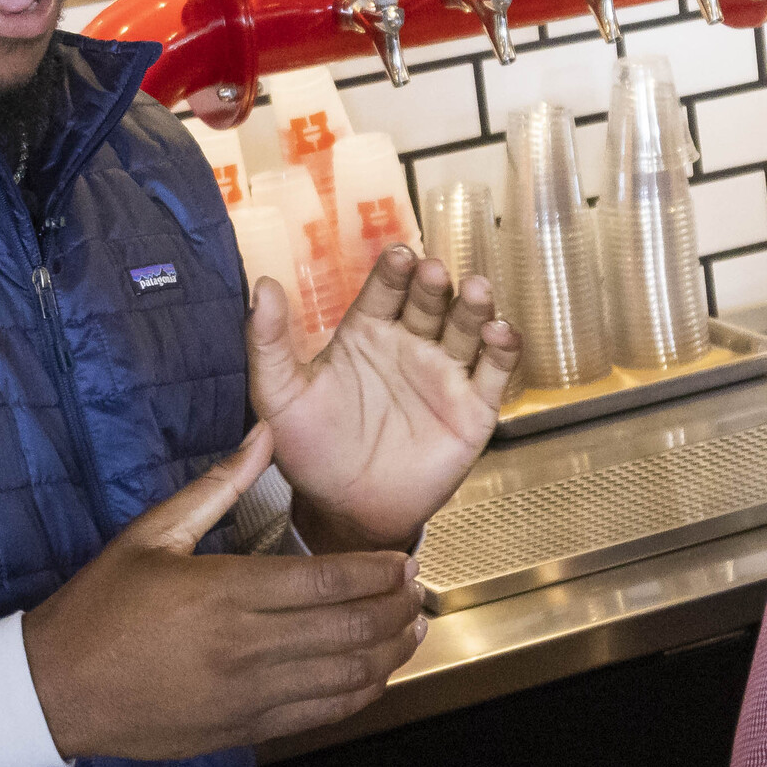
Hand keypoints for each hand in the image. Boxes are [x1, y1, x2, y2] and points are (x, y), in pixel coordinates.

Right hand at [22, 424, 426, 759]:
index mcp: (224, 592)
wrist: (56, 691)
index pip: (327, 583)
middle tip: (417, 591)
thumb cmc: (100, 606)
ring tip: (412, 629)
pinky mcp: (245, 729)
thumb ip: (217, 485)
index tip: (403, 562)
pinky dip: (360, 695)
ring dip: (390, 653)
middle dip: (396, 609)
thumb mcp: (151, 534)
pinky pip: (321, 714)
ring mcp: (248, 695)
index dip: (377, 574)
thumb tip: (265, 432)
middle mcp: (245, 647)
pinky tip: (376, 675)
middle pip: (350, 629)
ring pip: (346, 677)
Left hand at [254, 244, 520, 553]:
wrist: (347, 511)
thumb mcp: (279, 395)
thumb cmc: (311, 451)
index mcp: (367, 332)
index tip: (399, 256)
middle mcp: (410, 345)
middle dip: (434, 285)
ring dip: (474, 308)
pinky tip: (501, 333)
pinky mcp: (473, 409)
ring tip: (478, 292)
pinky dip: (504, 350)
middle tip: (434, 272)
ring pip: (466, 329)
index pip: (385, 289)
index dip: (394, 271)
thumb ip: (268, 341)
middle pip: (430, 302)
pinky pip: (493, 373)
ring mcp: (444, 374)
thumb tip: (262, 285)